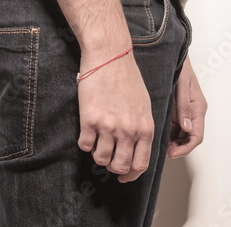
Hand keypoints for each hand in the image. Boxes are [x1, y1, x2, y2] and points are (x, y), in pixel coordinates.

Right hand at [77, 49, 154, 183]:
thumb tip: (136, 147)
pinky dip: (84, 142)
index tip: (123, 176)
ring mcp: (108, 126)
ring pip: (101, 159)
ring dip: (98, 154)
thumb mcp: (144, 104)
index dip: (130, 175)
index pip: (140, 164)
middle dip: (113, 167)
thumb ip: (141, 127)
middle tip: (108, 157)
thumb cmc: (127, 75)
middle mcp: (128, 130)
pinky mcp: (89, 120)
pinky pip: (84, 145)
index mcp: (145, 127)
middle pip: (120, 166)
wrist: (109, 55)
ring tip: (97, 141)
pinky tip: (87, 131)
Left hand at [167, 54, 206, 157]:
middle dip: (179, 148)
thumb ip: (184, 106)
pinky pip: (174, 127)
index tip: (173, 153)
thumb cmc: (181, 67)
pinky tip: (158, 134)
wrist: (174, 55)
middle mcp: (193, 112)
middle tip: (164, 152)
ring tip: (159, 145)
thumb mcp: (182, 85)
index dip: (186, 148)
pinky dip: (169, 134)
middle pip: (189, 138)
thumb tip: (187, 128)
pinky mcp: (177, 109)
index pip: (197, 136)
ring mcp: (185, 111)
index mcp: (198, 107)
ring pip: (181, 134)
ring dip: (173, 142)